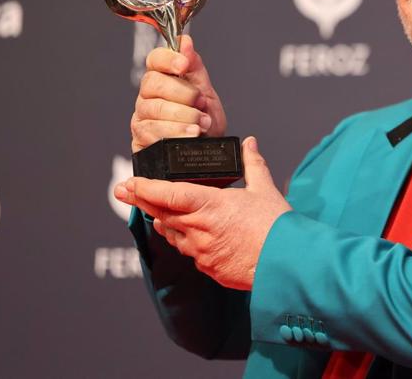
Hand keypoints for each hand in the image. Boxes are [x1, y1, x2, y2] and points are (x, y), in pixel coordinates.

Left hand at [114, 137, 291, 289]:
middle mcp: (199, 229)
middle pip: (162, 214)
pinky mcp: (208, 268)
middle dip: (143, 201)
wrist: (287, 265)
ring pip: (172, 234)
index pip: (168, 195)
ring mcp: (201, 252)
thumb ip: (253, 164)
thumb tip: (249, 143)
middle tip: (124, 191)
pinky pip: (190, 252)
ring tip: (156, 213)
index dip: (145, 188)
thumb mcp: (264, 189)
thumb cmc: (277, 226)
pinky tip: (189, 236)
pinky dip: (185, 241)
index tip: (128, 183)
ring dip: (163, 222)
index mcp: (210, 206)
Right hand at [131, 34, 227, 152]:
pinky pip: (152, 132)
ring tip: (202, 123)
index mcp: (162, 80)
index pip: (154, 59)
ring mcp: (141, 118)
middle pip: (153, 83)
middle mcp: (147, 97)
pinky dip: (176, 132)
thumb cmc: (204, 123)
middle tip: (201, 103)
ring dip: (184, 116)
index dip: (168, 59)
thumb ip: (195, 68)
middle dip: (183, 93)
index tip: (184, 65)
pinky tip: (190, 135)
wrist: (206, 155)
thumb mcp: (206, 93)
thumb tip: (184, 41)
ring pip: (155, 109)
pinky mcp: (140, 140)